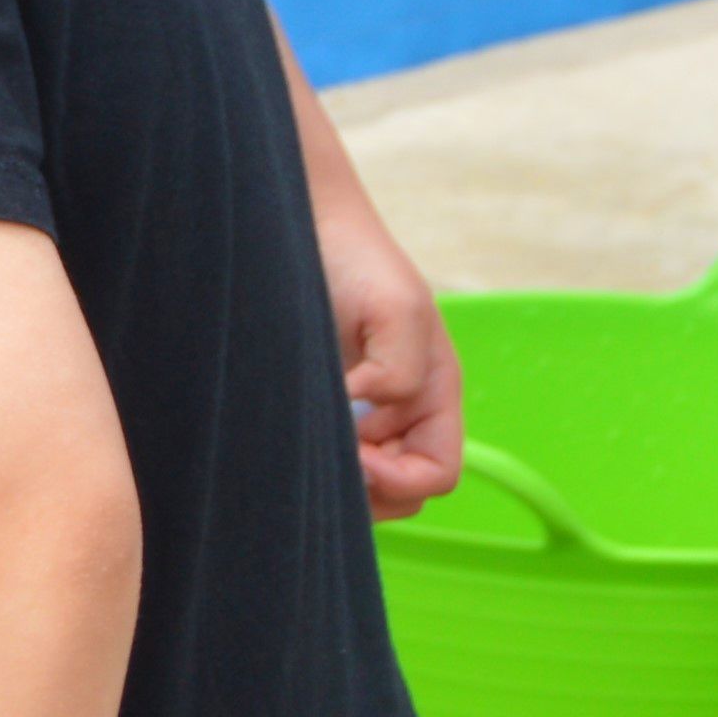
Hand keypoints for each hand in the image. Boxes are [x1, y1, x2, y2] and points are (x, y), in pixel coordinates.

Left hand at [312, 185, 462, 520]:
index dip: (401, 480)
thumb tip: (366, 418)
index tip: (357, 455)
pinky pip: (320, 454)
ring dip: (334, 480)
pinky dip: (306, 458)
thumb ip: (398, 372)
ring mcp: (355, 413)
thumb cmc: (353, 259)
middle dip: (365, 489)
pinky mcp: (314, 405)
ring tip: (299, 441)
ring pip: (357, 482)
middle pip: (398, 492)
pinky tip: (280, 432)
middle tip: (320, 453)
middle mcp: (399, 412)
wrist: (299, 223)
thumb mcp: (394, 309)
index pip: (437, 474)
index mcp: (433, 395)